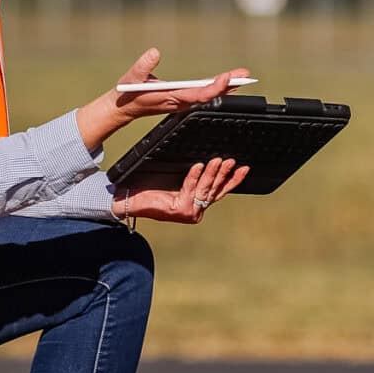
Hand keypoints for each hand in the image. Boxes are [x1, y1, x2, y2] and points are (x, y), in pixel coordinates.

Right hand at [78, 49, 252, 149]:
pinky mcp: (181, 100)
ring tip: (241, 76)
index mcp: (172, 97)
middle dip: (228, 86)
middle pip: (209, 96)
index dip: (215, 88)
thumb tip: (155, 52)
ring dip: (225, 87)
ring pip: (208, 96)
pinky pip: (203, 95)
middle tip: (245, 74)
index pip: (199, 95)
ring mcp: (182, 102)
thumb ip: (143, 66)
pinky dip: (216, 88)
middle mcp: (180, 102)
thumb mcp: (131, 76)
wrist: (122, 108)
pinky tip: (226, 82)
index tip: (226, 77)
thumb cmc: (127, 92)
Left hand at [113, 158, 248, 224]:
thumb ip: (194, 176)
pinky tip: (198, 165)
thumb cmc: (150, 189)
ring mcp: (189, 212)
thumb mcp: (178, 181)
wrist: (130, 200)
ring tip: (218, 160)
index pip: (219, 191)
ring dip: (213, 173)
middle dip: (225, 174)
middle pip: (214, 190)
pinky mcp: (180, 210)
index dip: (232, 180)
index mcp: (196, 204)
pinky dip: (194, 176)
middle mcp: (195, 210)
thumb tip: (210, 160)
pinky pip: (190, 188)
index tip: (243, 168)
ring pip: (204, 189)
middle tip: (232, 161)